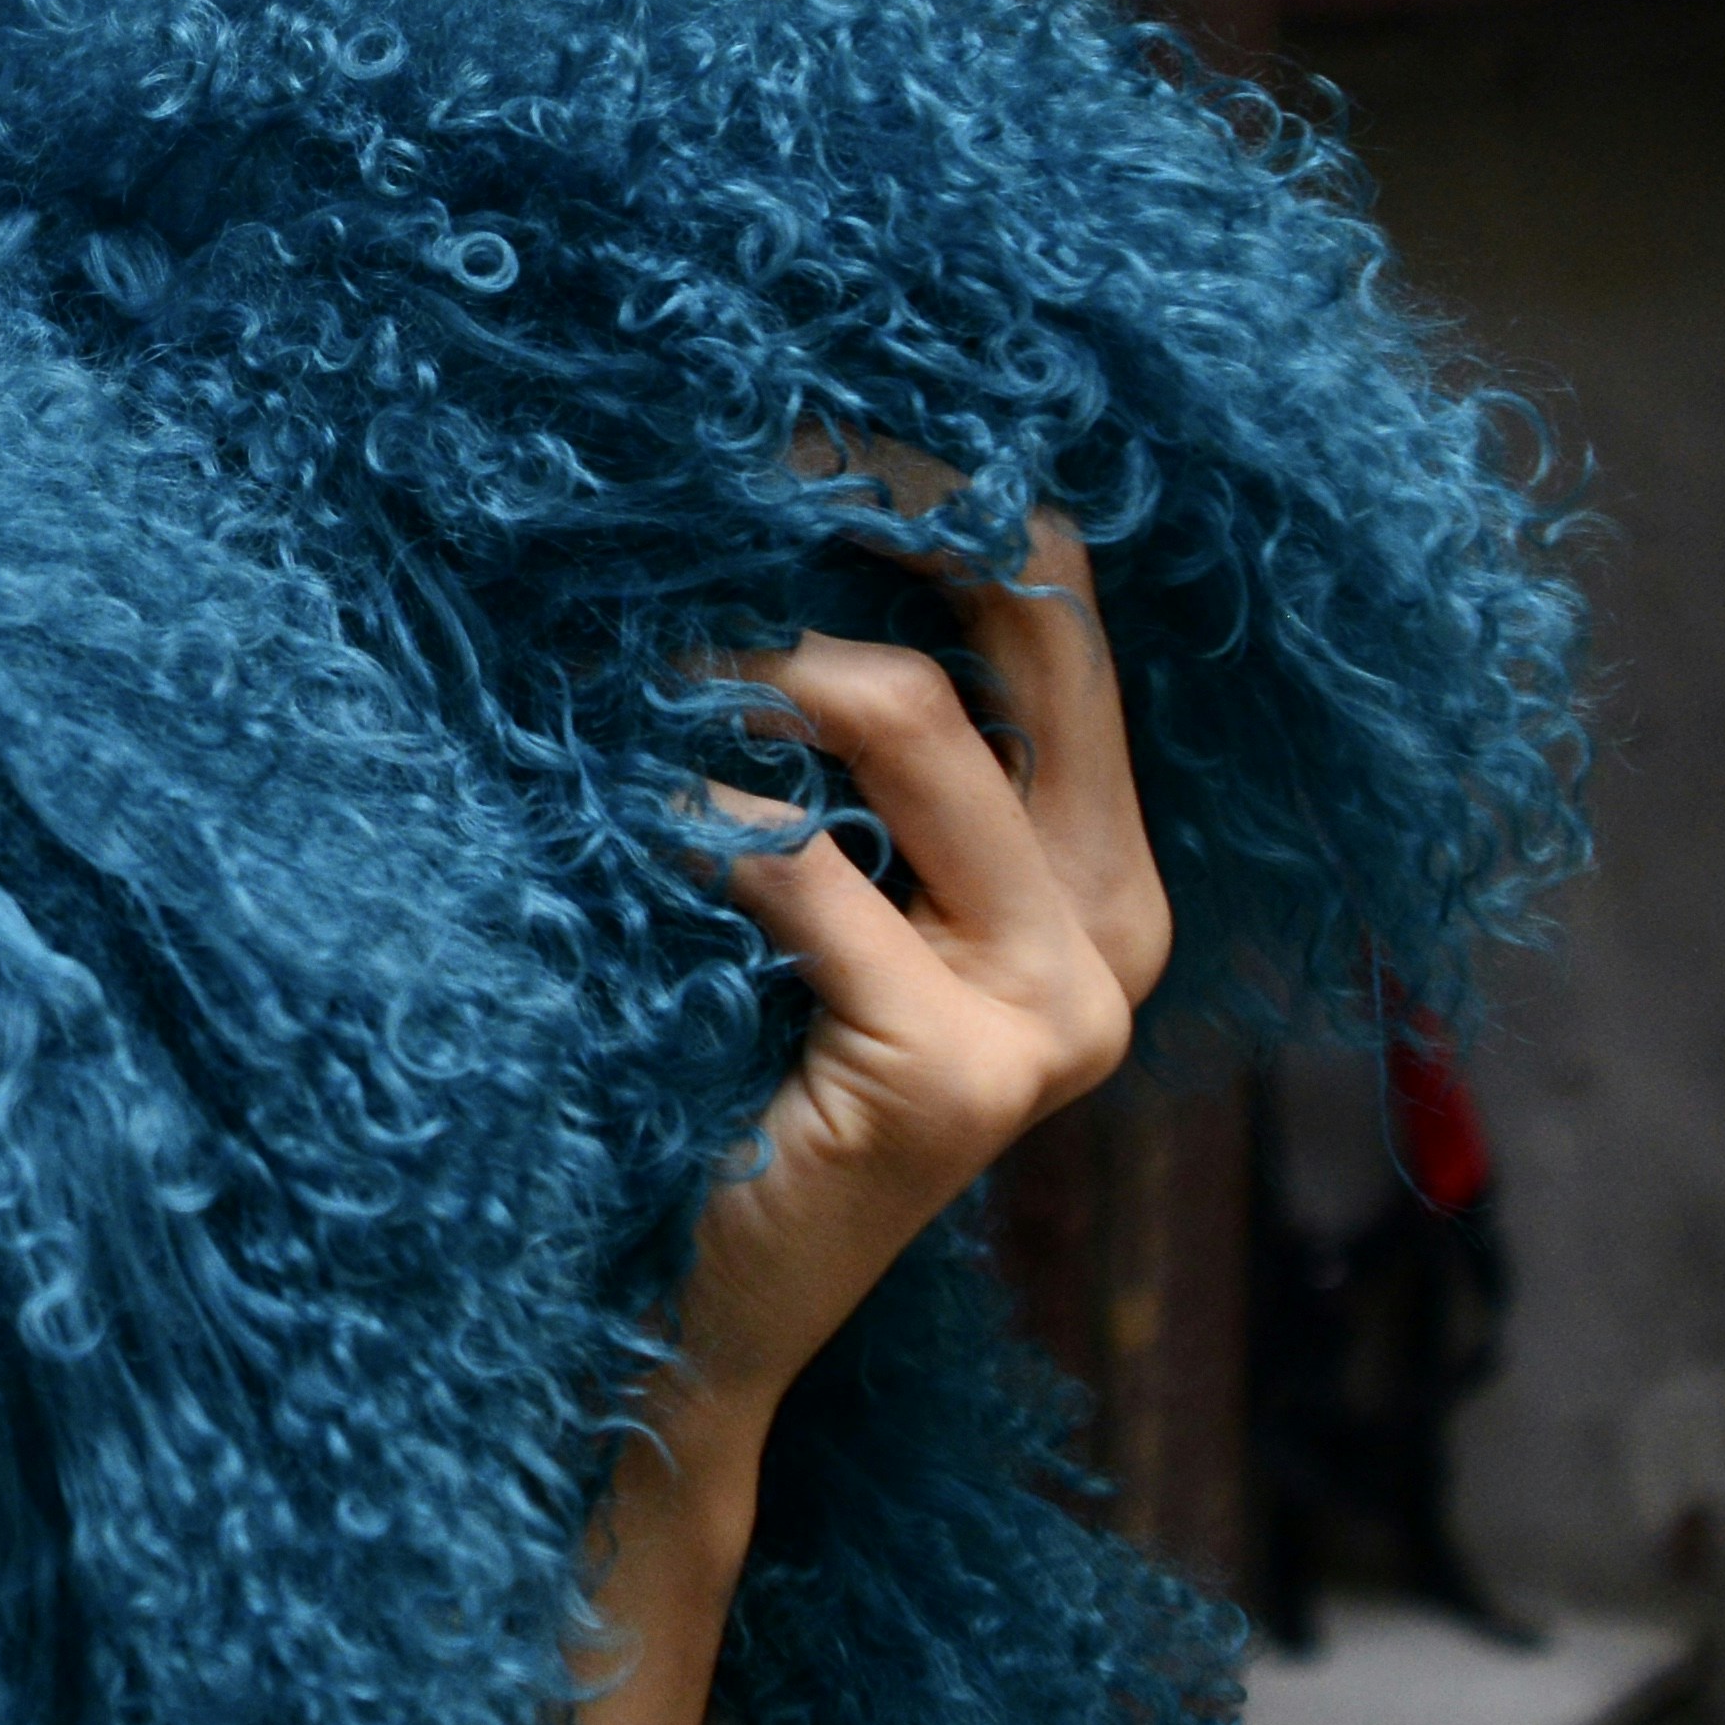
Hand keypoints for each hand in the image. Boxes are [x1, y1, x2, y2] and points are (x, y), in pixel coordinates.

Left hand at [552, 500, 1171, 1724]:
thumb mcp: (814, 881)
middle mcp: (1118, 935)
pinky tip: (606, 814)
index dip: (937, 476)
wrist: (681, 1325)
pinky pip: (792, 859)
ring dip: (731, 655)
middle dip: (859, 507)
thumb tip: (741, 494)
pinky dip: (679, 809)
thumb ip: (845, 741)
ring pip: (898, 716)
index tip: (786, 399)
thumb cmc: (720, 1069)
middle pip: (1018, 622)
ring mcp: (1056, 1015)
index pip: (1065, 600)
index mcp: (1105, 875)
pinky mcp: (950, 1074)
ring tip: (608, 650)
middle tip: (700, 447)